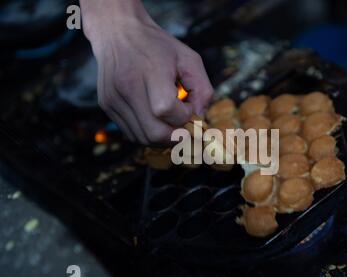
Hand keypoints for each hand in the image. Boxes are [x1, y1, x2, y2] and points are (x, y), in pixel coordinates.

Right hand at [80, 0, 212, 144]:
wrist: (117, 31)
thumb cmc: (157, 46)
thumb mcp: (189, 59)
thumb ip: (202, 89)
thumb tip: (198, 118)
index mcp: (150, 71)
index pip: (166, 109)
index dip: (183, 116)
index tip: (186, 106)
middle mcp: (128, 87)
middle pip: (154, 132)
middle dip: (175, 135)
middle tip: (182, 124)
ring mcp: (114, 99)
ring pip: (142, 138)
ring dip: (161, 137)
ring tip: (168, 121)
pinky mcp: (107, 106)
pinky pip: (131, 133)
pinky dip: (147, 133)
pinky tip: (154, 119)